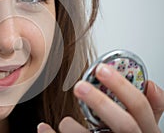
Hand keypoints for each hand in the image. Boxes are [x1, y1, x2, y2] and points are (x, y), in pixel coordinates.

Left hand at [37, 64, 163, 132]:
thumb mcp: (146, 128)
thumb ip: (149, 110)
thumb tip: (150, 84)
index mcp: (147, 132)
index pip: (140, 107)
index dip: (122, 86)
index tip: (101, 68)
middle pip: (123, 124)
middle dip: (101, 102)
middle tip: (80, 86)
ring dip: (72, 126)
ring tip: (65, 122)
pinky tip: (44, 128)